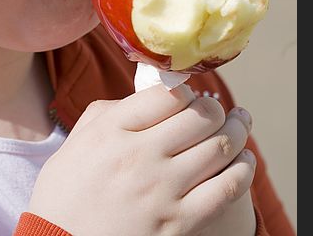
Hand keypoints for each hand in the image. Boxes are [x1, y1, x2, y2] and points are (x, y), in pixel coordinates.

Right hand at [29, 85, 255, 235]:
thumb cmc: (67, 192)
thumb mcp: (78, 140)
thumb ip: (112, 110)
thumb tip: (151, 95)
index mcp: (113, 129)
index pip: (170, 94)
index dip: (186, 90)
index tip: (189, 96)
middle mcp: (140, 155)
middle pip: (201, 116)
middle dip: (217, 108)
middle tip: (220, 109)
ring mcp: (161, 190)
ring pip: (220, 147)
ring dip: (238, 130)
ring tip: (241, 125)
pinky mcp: (177, 223)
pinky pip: (226, 189)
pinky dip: (243, 170)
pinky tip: (245, 161)